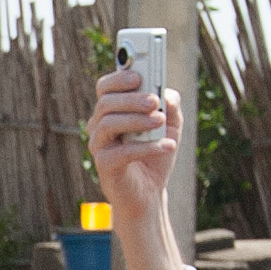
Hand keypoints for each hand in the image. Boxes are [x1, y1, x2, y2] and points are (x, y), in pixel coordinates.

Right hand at [85, 63, 180, 214]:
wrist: (149, 193)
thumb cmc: (155, 156)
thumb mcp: (171, 125)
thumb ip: (171, 106)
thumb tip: (167, 94)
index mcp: (113, 112)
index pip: (106, 87)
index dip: (118, 78)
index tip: (139, 75)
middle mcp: (100, 126)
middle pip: (105, 102)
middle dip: (130, 98)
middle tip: (154, 101)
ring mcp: (99, 146)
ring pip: (108, 123)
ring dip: (136, 120)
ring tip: (160, 122)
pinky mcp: (104, 166)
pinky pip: (121, 152)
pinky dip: (147, 147)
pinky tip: (168, 147)